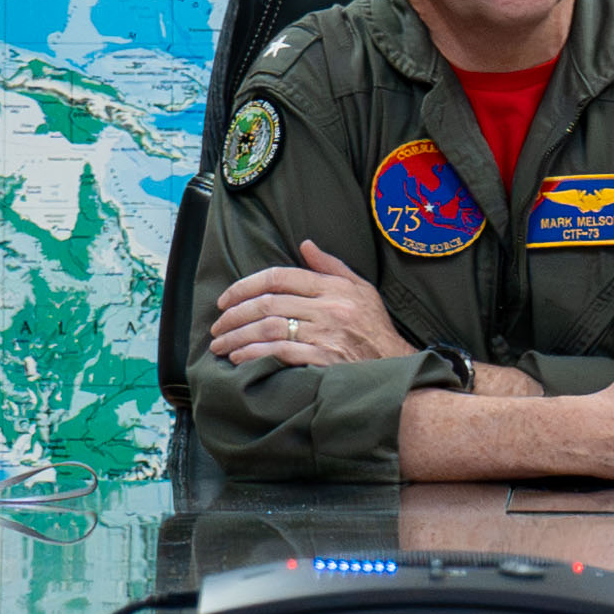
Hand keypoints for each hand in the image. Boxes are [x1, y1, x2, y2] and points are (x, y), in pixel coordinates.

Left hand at [211, 241, 410, 371]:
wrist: (396, 368)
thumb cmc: (375, 329)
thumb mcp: (361, 290)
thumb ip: (331, 267)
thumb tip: (304, 245)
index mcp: (333, 288)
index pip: (279, 277)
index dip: (245, 286)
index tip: (224, 300)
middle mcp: (328, 308)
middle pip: (267, 303)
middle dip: (234, 315)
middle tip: (217, 327)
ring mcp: (325, 335)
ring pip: (268, 328)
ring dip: (238, 337)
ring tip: (220, 345)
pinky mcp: (323, 361)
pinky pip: (279, 354)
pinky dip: (254, 355)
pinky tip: (239, 359)